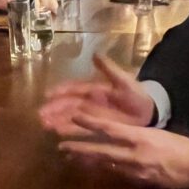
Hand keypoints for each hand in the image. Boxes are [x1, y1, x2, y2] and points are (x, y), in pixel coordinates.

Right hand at [39, 55, 154, 135]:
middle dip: (54, 109)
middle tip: (40, 115)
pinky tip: (58, 134)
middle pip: (67, 105)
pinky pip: (79, 129)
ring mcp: (90, 115)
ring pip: (69, 117)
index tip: (47, 95)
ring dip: (57, 120)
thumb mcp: (124, 80)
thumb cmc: (136, 94)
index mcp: (94, 89)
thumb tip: (95, 53)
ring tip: (45, 125)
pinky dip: (68, 131)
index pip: (74, 89)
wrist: (148, 111)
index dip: (61, 91)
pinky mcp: (95, 127)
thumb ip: (109, 69)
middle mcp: (88, 102)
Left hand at [59, 112, 188, 188]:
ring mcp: (135, 171)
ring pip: (105, 165)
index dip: (90, 122)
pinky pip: (116, 175)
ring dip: (87, 161)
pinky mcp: (138, 182)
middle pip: (101, 151)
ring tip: (70, 158)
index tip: (74, 116)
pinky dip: (102, 171)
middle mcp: (134, 154)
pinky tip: (92, 170)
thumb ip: (138, 134)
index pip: (110, 128)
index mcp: (140, 136)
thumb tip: (122, 133)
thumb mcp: (158, 133)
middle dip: (80, 148)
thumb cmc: (181, 146)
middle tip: (61, 146)